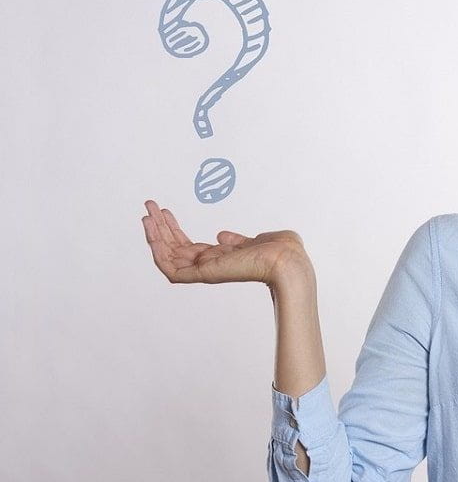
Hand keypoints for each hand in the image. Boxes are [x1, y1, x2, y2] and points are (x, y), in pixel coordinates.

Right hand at [141, 199, 308, 284]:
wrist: (287, 259)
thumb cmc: (282, 251)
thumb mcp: (255, 240)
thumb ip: (237, 239)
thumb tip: (221, 236)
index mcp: (221, 258)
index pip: (188, 246)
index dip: (174, 229)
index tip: (164, 212)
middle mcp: (211, 265)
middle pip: (174, 249)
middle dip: (160, 228)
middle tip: (149, 206)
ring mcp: (206, 271)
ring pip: (168, 257)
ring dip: (154, 236)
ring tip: (145, 215)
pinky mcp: (204, 275)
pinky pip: (170, 270)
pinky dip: (158, 252)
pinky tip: (151, 232)